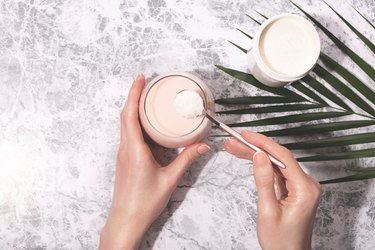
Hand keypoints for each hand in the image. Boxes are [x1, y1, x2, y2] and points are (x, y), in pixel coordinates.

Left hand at [100, 74, 209, 249]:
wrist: (125, 220)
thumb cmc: (144, 202)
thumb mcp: (170, 179)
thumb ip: (187, 160)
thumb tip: (203, 145)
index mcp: (134, 150)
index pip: (130, 114)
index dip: (134, 94)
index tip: (140, 79)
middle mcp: (125, 148)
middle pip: (125, 115)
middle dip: (133, 95)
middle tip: (145, 82)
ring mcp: (123, 154)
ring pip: (124, 124)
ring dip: (132, 108)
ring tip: (146, 98)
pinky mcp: (125, 159)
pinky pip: (127, 134)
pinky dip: (133, 121)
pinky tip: (145, 122)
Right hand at [224, 131, 320, 249]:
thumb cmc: (280, 241)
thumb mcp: (267, 210)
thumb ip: (264, 181)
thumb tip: (259, 156)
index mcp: (305, 189)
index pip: (283, 157)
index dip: (263, 143)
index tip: (246, 135)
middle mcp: (306, 185)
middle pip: (278, 158)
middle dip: (255, 148)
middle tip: (234, 142)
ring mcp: (301, 187)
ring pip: (276, 164)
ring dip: (256, 155)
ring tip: (234, 148)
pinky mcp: (294, 190)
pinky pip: (277, 173)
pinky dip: (262, 166)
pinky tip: (248, 158)